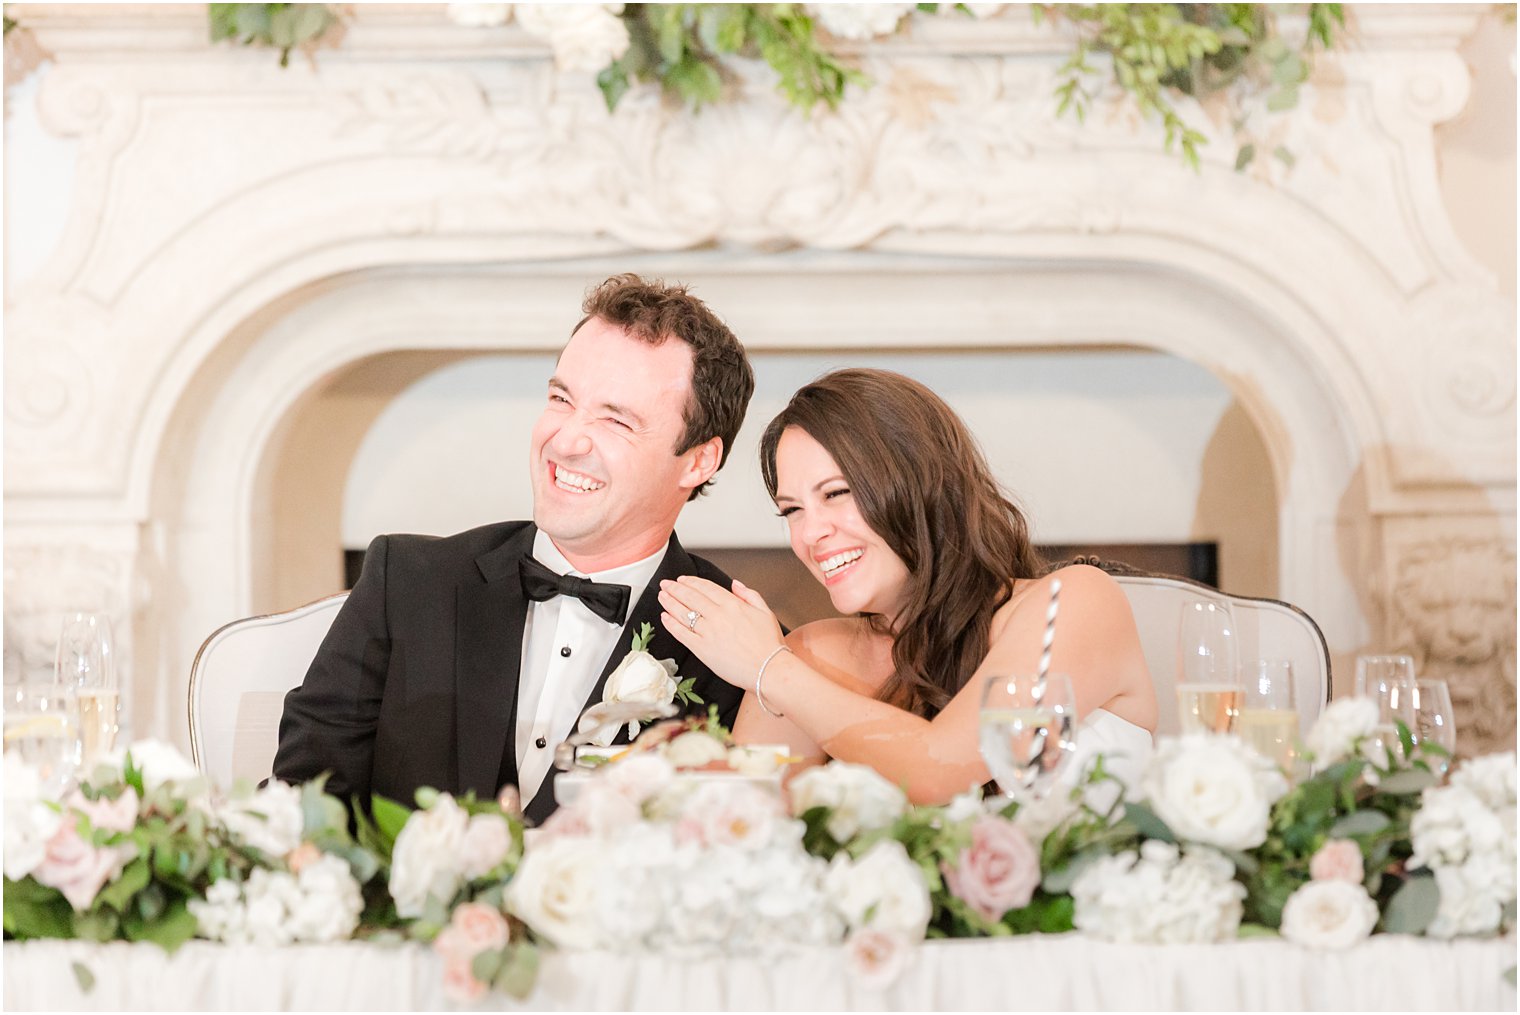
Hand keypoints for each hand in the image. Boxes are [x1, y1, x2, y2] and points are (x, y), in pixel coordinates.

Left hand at [657, 576, 783, 690]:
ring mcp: (709, 632)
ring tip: (662, 596)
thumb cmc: (769, 645)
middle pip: (691, 597)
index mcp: (734, 605)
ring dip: (669, 602)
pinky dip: (671, 624)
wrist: (768, 670)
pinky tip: (665, 617)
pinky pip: (682, 633)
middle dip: (675, 588)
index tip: (682, 579)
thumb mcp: (765, 612)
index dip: (691, 582)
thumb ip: (749, 595)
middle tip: (665, 584)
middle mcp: (719, 616)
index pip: (706, 587)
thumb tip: (735, 584)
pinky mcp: (702, 649)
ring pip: (683, 613)